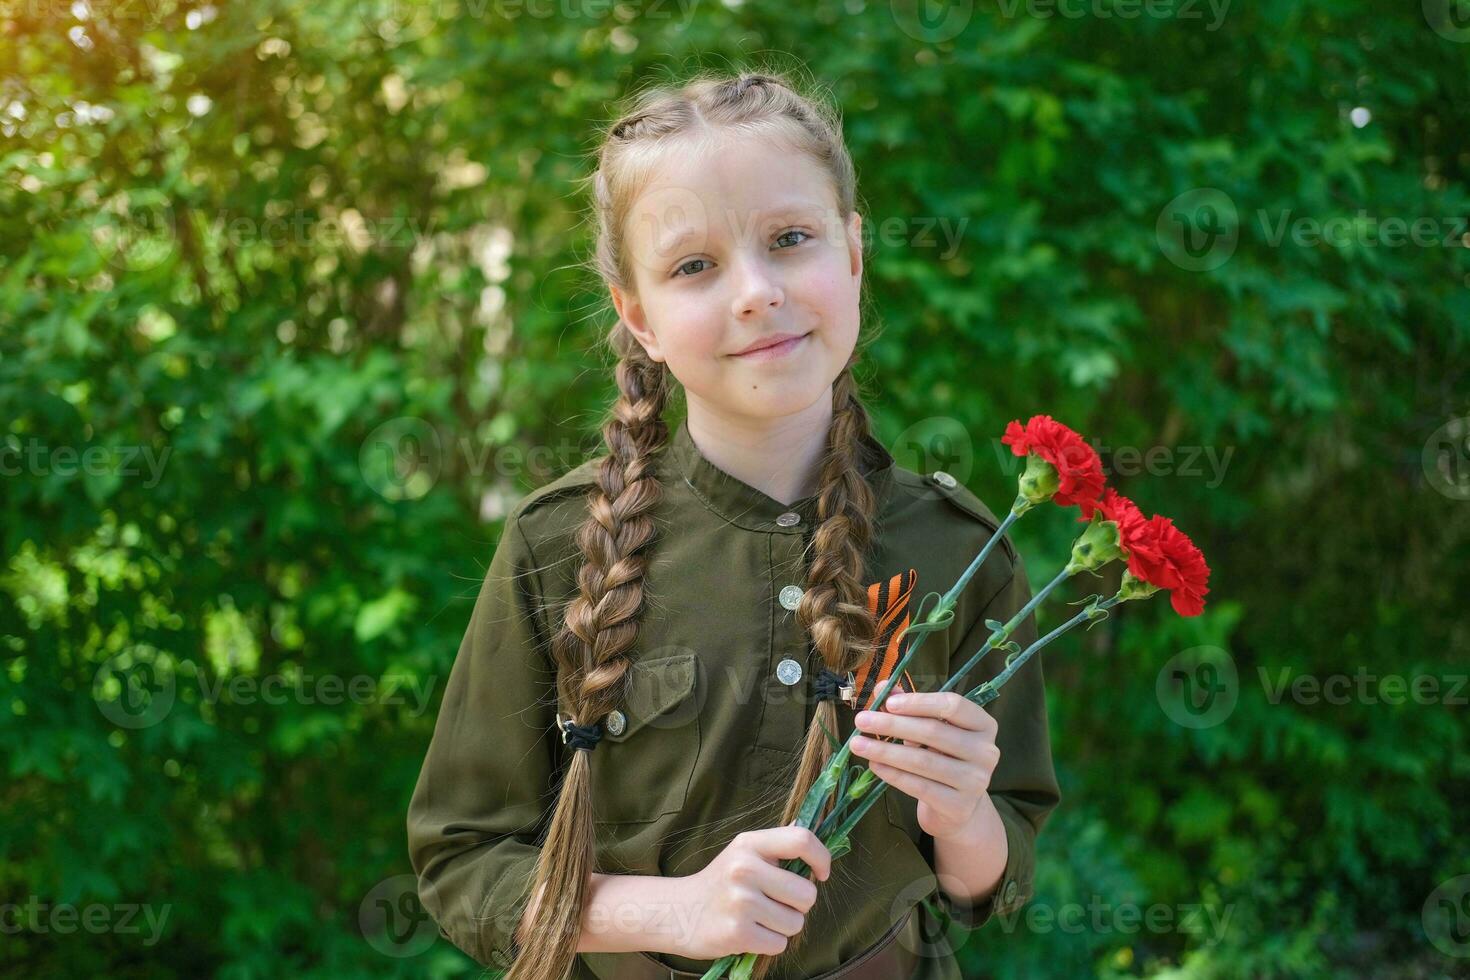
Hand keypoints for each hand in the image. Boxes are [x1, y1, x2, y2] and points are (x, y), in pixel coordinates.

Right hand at [674, 824, 831, 960]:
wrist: (678, 912)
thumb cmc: (721, 881)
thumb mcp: (743, 851)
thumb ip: (776, 843)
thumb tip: (806, 823)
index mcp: (749, 844)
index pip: (801, 840)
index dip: (821, 858)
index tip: (821, 874)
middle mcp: (744, 869)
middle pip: (807, 894)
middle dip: (799, 905)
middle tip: (777, 903)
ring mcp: (740, 902)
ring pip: (795, 923)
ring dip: (783, 926)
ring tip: (759, 918)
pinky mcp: (737, 933)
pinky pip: (779, 944)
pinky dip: (770, 943)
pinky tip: (751, 932)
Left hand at [849, 691, 998, 840]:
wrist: (958, 808)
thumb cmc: (943, 758)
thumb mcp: (931, 729)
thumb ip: (910, 707)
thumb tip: (883, 686)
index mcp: (983, 725)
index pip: (953, 705)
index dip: (919, 702)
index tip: (888, 703)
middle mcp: (986, 751)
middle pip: (934, 732)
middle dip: (893, 725)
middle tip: (861, 720)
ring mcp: (975, 781)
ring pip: (923, 761)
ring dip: (886, 750)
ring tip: (858, 744)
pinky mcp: (959, 806)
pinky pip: (919, 786)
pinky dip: (893, 774)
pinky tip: (874, 765)